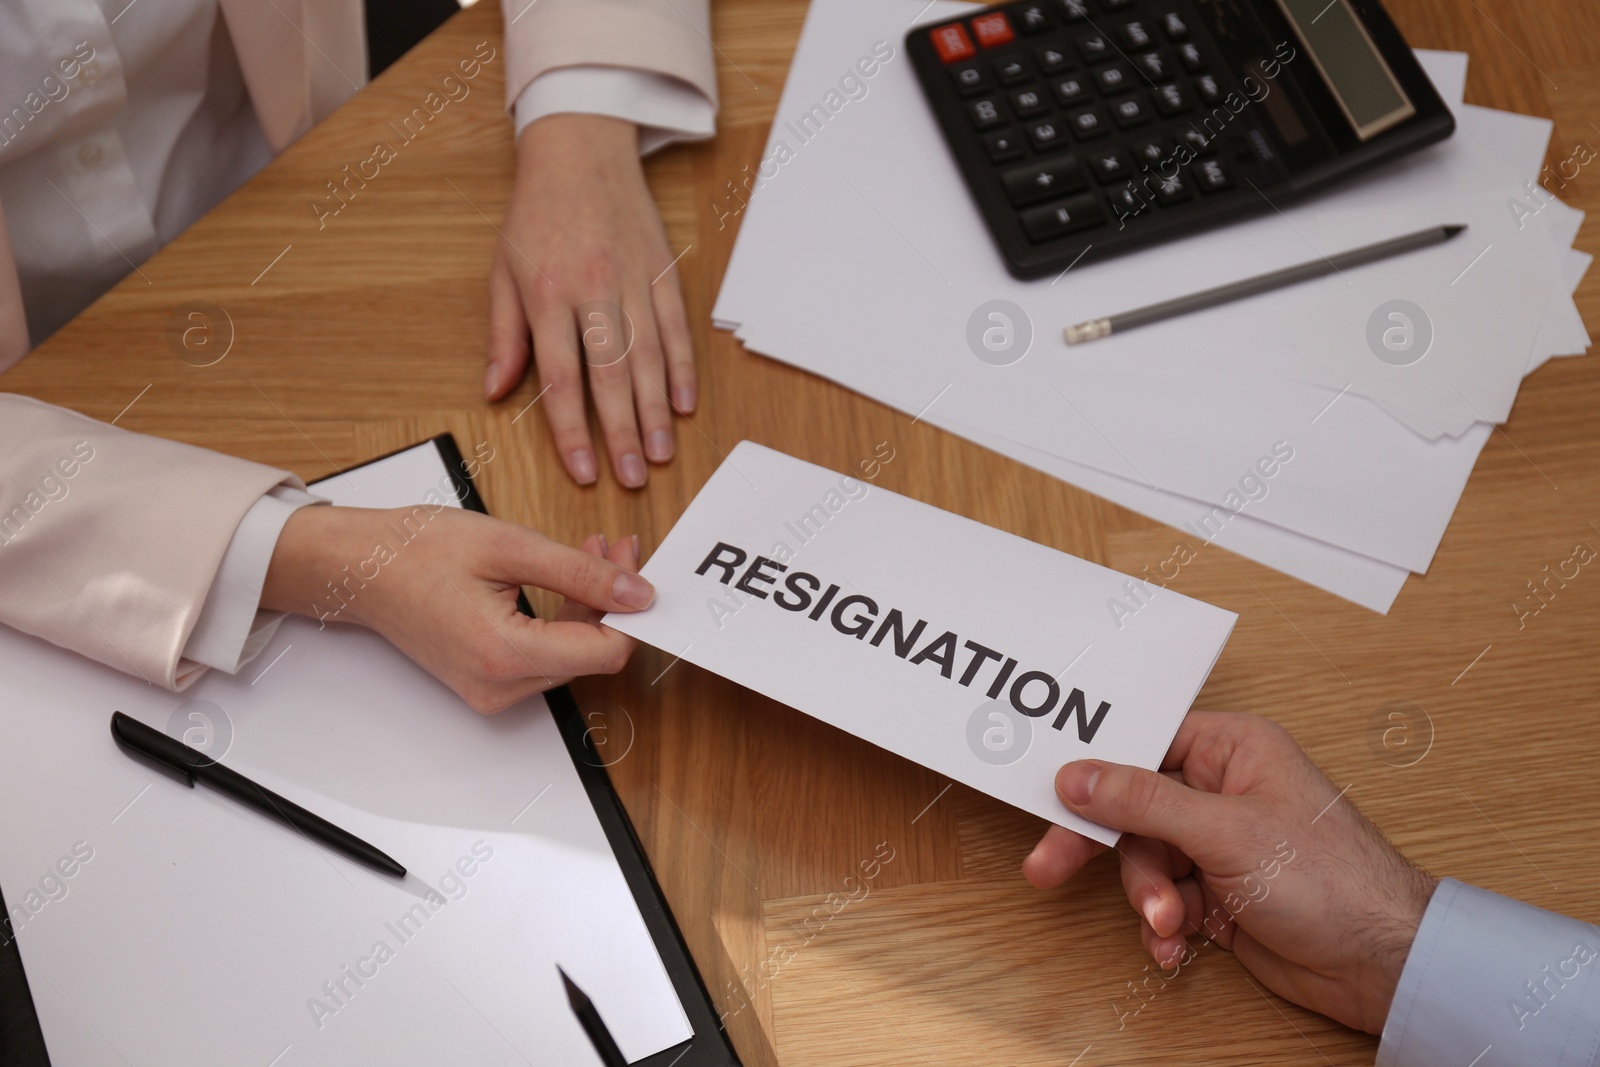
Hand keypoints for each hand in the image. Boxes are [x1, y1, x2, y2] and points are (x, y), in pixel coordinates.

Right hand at [260, 504, 652, 712]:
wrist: (358, 567)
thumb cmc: (415, 551)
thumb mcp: (510, 546)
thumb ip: (581, 573)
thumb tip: (637, 593)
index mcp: (504, 655)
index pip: (605, 653)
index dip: (631, 611)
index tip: (636, 568)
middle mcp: (499, 687)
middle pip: (590, 654)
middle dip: (611, 600)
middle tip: (614, 548)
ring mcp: (491, 691)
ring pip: (570, 655)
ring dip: (588, 605)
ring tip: (590, 553)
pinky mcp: (487, 682)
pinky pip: (544, 656)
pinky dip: (562, 618)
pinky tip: (565, 579)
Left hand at [485, 113, 695, 488]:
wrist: (580, 150)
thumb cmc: (537, 213)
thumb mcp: (502, 270)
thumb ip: (503, 335)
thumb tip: (496, 391)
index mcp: (547, 294)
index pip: (560, 378)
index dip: (572, 431)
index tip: (583, 470)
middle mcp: (593, 290)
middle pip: (610, 376)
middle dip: (623, 433)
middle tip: (634, 478)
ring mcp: (633, 282)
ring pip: (649, 358)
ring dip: (657, 411)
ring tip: (662, 453)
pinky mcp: (662, 273)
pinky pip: (676, 329)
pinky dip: (683, 369)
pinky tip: (685, 405)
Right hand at [1023, 712, 1436, 1033]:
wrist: (1382, 963)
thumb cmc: (1332, 880)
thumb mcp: (1224, 832)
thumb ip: (1143, 801)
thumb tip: (1078, 776)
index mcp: (1232, 750)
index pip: (1143, 743)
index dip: (1095, 769)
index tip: (1053, 795)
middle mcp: (1222, 791)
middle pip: (1131, 807)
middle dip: (1104, 847)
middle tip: (1049, 866)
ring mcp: (1219, 844)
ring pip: (1144, 859)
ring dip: (1147, 897)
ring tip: (1168, 923)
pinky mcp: (1218, 892)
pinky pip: (1162, 898)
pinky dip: (1161, 924)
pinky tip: (1175, 945)